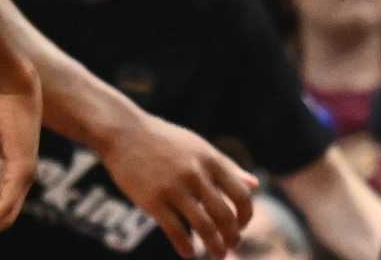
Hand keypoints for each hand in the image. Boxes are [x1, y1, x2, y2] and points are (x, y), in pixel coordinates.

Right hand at [101, 113, 258, 257]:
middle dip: (232, 236)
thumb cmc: (166, 140)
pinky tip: (190, 254)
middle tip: (232, 246)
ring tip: (218, 255)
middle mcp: (196, 173)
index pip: (241, 194)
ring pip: (204, 227)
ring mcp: (174, 188)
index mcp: (211, 159)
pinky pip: (176, 232)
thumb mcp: (200, 148)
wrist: (125, 132)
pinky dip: (186, 248)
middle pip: (225, 215)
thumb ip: (228, 167)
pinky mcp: (153, 201)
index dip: (246, 215)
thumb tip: (255, 185)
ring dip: (215, 247)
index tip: (241, 226)